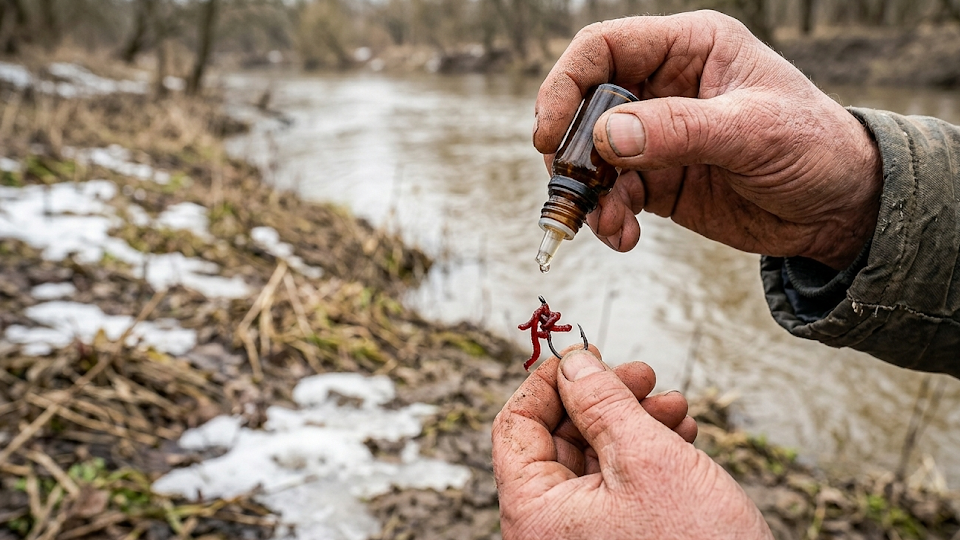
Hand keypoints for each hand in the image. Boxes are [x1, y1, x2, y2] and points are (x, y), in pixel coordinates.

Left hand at [492, 348, 771, 539]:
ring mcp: (583, 536)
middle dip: (604, 399)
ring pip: (594, 457)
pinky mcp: (616, 538)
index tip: (583, 354)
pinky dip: (646, 452)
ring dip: (632, 421)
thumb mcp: (646, 460)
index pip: (516, 427)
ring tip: (673, 405)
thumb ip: (602, 402)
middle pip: (558, 438)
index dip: (549, 382)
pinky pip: (617, 483)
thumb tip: (572, 363)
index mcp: (534, 514)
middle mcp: (550, 529)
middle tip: (642, 375)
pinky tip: (679, 433)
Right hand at [534, 11, 881, 269]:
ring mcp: (656, 136)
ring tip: (608, 223)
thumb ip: (679, 130)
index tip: (549, 134)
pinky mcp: (657, 179)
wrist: (839, 209)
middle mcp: (663, 86)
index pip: (603, 48)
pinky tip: (624, 236)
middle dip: (570, 149)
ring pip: (590, 157)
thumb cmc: (813, 147)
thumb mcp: (753, 131)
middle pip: (584, 105)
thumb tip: (605, 136)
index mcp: (688, 48)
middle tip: (573, 186)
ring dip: (587, 193)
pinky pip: (611, 195)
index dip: (565, 85)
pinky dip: (607, 218)